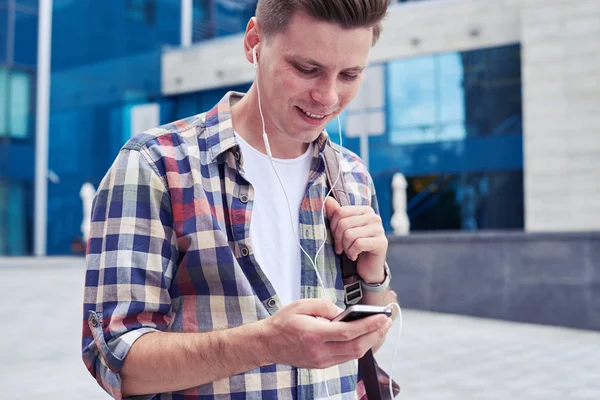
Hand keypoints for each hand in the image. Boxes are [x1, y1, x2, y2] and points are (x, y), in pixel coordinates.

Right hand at [263, 299, 391, 368]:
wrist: (267, 344)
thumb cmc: (283, 323)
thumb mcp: (301, 305)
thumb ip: (324, 306)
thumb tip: (342, 313)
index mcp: (314, 335)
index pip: (348, 333)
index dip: (369, 325)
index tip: (382, 317)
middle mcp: (319, 351)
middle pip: (356, 347)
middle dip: (375, 334)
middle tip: (387, 321)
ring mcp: (321, 361)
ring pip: (353, 355)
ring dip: (370, 341)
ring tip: (380, 328)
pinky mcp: (322, 364)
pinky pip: (346, 357)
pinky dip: (358, 346)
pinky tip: (364, 336)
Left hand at [324, 197, 387, 283]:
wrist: (369, 268)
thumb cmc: (354, 246)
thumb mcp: (343, 230)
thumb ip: (336, 215)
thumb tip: (327, 200)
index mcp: (364, 210)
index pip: (340, 212)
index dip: (333, 226)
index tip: (335, 237)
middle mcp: (374, 217)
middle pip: (344, 224)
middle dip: (338, 239)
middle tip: (340, 248)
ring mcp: (379, 229)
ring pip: (350, 235)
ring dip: (345, 247)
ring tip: (349, 252)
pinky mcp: (382, 242)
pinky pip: (358, 244)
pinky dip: (352, 253)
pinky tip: (354, 256)